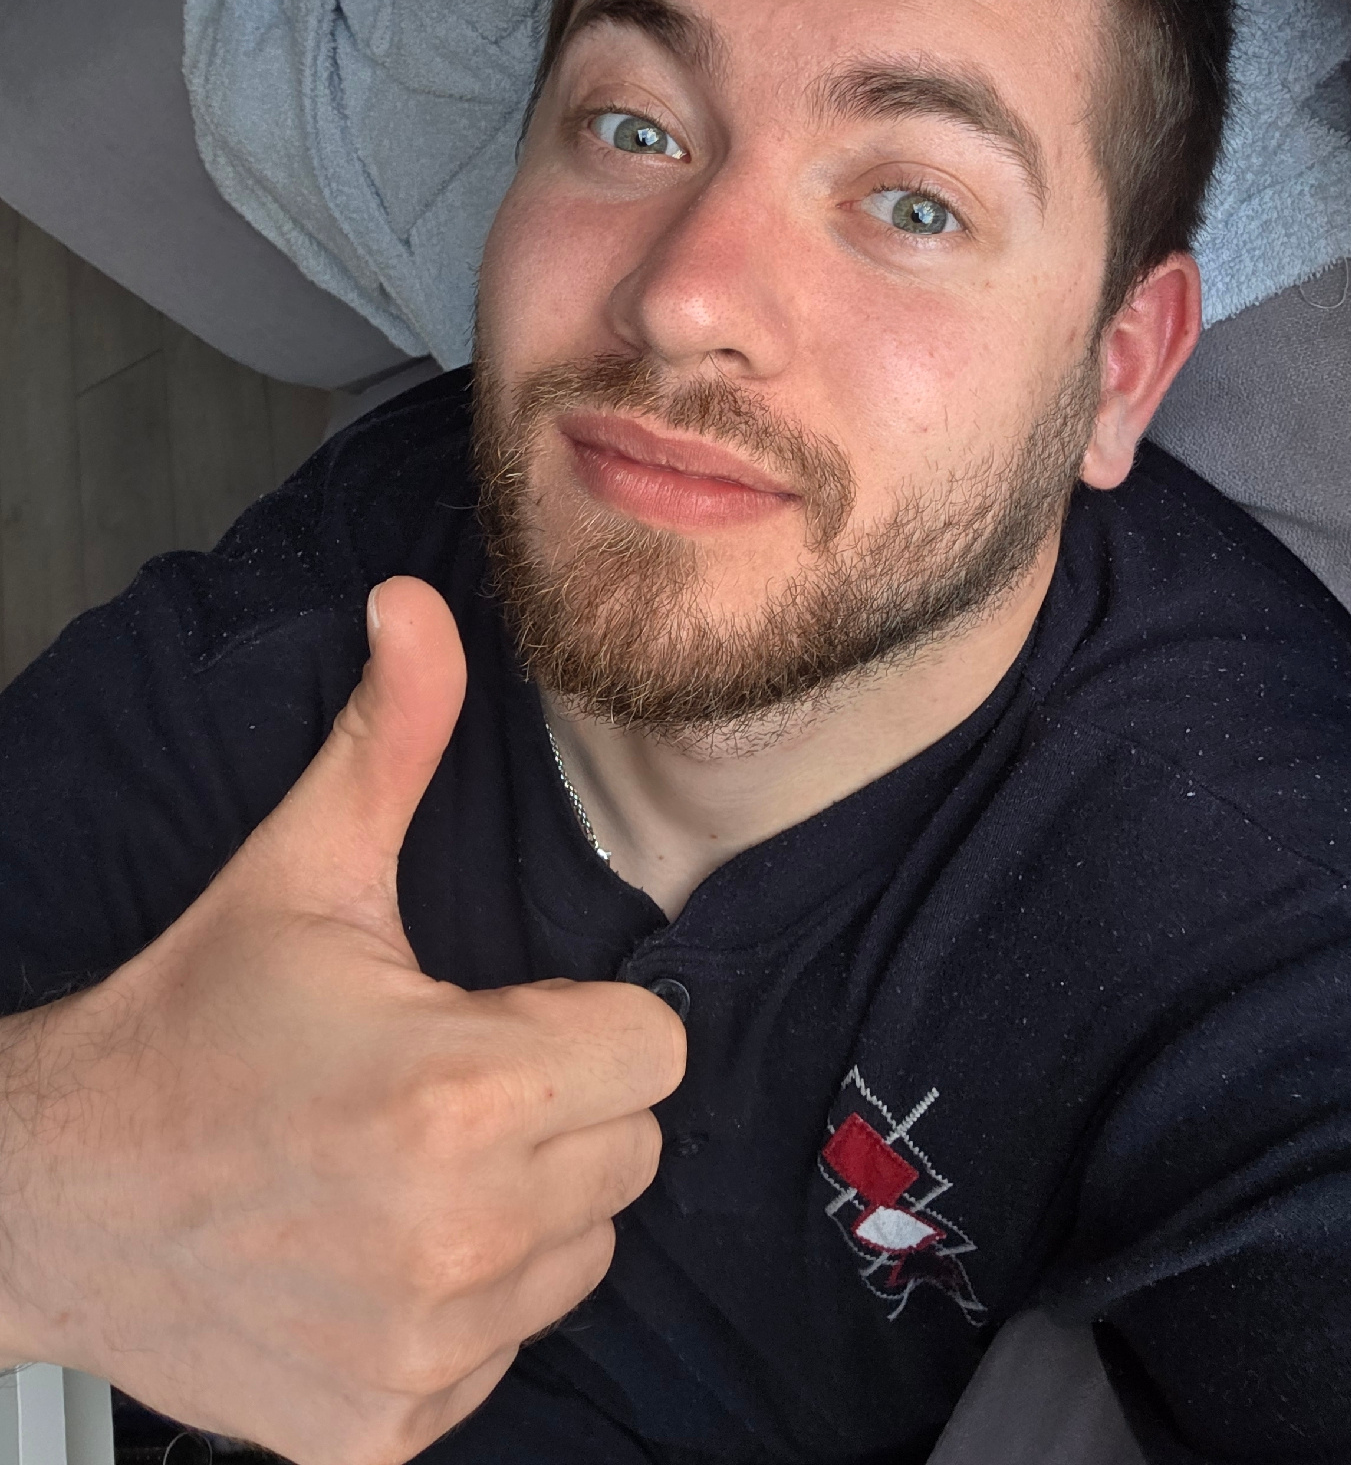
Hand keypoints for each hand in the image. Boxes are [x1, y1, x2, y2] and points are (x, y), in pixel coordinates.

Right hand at [0, 577, 684, 1464]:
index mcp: (461, 1091)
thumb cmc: (193, 1021)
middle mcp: (459, 1236)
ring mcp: (425, 1351)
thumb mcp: (301, 870)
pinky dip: (466, 1306)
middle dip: (562, 1108)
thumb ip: (391, 736)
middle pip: (630, 1151)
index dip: (588, 1024)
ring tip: (407, 1164)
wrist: (56, 1194)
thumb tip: (416, 600)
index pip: (659, 1052)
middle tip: (444, 1085)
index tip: (501, 1017)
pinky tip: (373, 1253)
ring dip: (524, 1208)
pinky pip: (509, 1349)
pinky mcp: (389, 1433)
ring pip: (581, 1253)